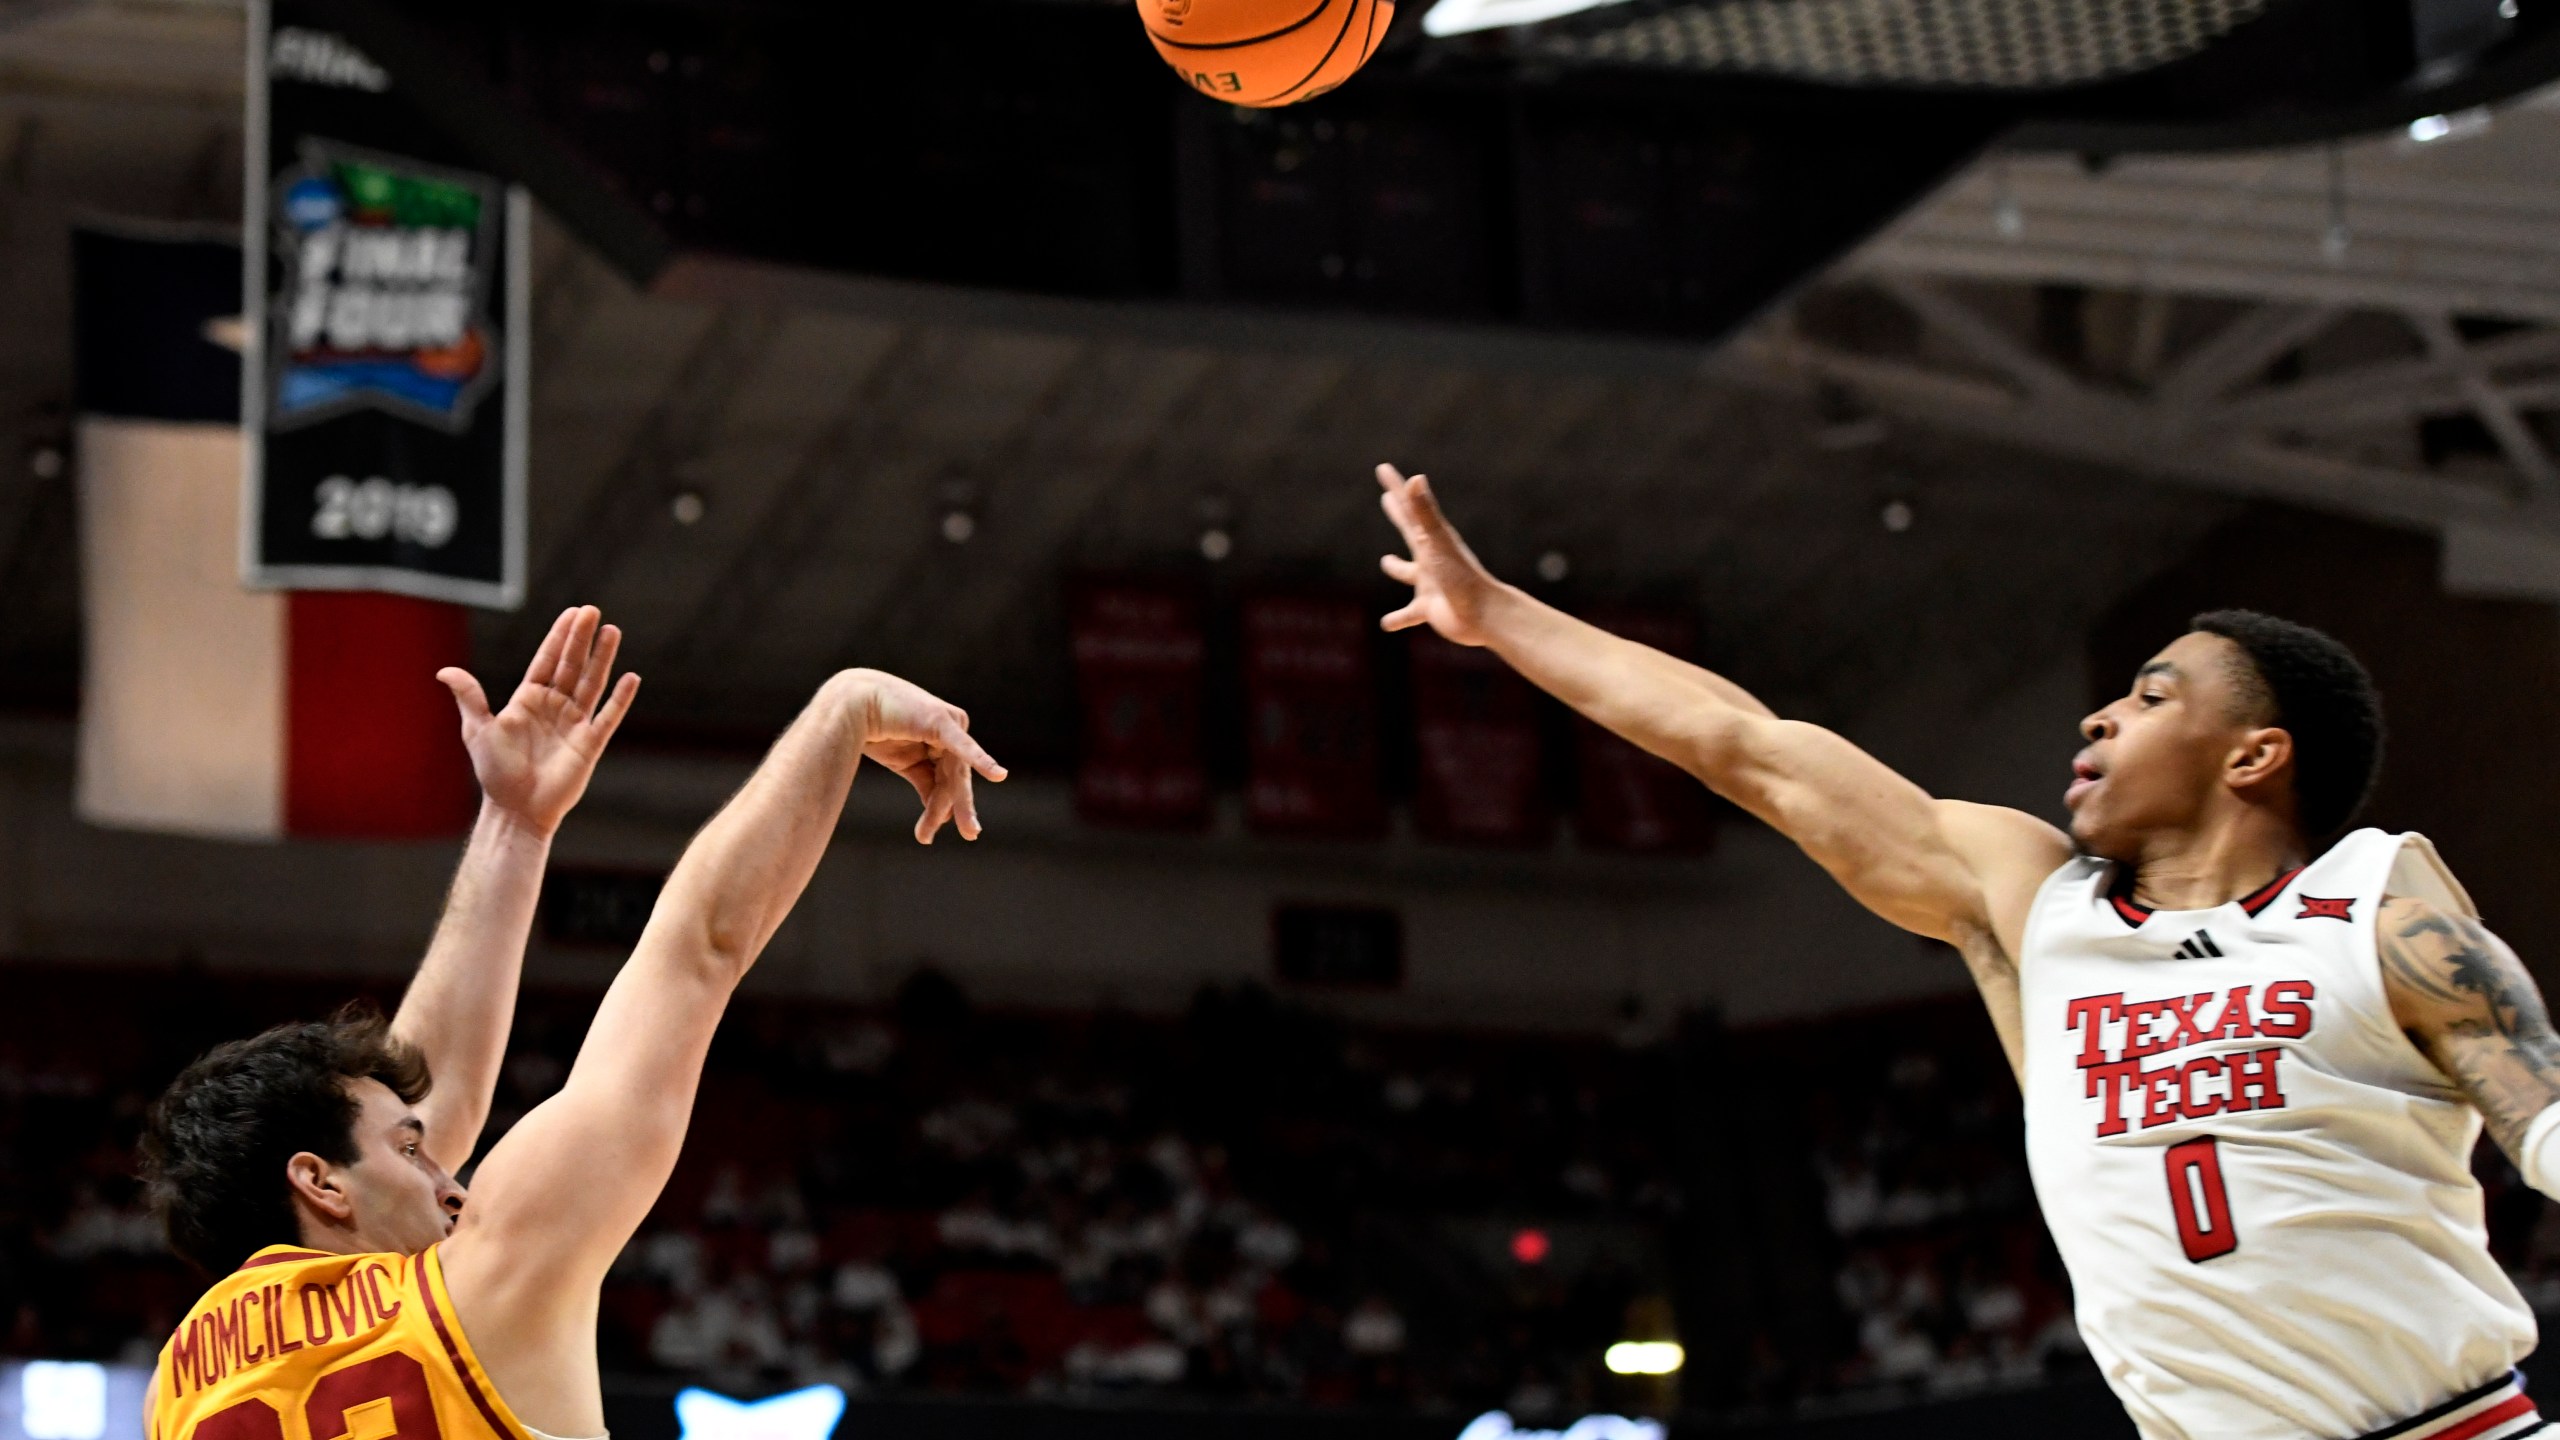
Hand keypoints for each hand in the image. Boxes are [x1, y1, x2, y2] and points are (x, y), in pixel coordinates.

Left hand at [438, 606, 640, 838]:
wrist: (517, 809)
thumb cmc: (495, 773)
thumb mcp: (478, 730)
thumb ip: (470, 697)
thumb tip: (443, 671)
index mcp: (528, 700)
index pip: (547, 661)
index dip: (560, 636)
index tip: (572, 614)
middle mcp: (554, 707)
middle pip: (572, 665)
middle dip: (581, 638)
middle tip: (592, 611)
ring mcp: (574, 724)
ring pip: (592, 683)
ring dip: (603, 658)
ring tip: (612, 632)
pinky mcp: (590, 743)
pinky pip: (609, 716)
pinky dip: (620, 698)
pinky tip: (631, 677)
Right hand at [833, 669, 1007, 843]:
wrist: (850, 705)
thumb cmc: (875, 730)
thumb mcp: (905, 764)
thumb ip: (926, 784)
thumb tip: (944, 813)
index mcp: (943, 742)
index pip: (947, 780)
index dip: (937, 809)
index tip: (926, 835)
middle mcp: (952, 732)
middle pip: (954, 778)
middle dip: (960, 807)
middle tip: (971, 834)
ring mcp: (950, 725)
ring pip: (952, 773)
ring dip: (943, 802)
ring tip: (934, 830)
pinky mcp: (942, 722)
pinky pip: (963, 746)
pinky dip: (980, 760)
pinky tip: (998, 775)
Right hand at [1376, 463, 1506, 645]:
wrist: (1484, 614)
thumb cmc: (1461, 577)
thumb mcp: (1437, 543)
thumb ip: (1424, 513)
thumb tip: (1416, 479)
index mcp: (1430, 540)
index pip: (1409, 507)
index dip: (1396, 487)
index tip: (1383, 469)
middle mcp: (1430, 558)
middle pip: (1410, 531)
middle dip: (1399, 514)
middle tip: (1388, 498)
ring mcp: (1430, 583)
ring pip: (1408, 573)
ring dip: (1397, 567)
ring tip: (1386, 561)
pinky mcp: (1429, 609)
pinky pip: (1408, 614)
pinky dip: (1397, 618)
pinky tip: (1386, 624)